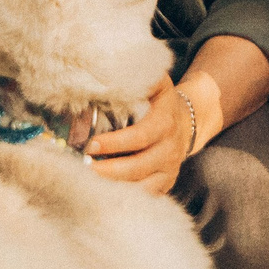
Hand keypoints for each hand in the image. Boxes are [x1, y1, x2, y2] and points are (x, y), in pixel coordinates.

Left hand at [82, 72, 204, 194]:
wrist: (186, 121)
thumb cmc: (160, 101)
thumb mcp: (155, 83)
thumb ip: (138, 77)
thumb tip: (107, 70)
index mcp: (165, 123)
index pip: (140, 137)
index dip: (116, 143)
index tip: (91, 144)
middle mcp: (170, 150)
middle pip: (137, 167)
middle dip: (108, 170)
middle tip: (81, 167)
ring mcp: (168, 171)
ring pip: (141, 187)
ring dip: (112, 187)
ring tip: (86, 182)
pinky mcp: (164, 185)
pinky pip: (144, 197)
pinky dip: (123, 197)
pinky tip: (101, 193)